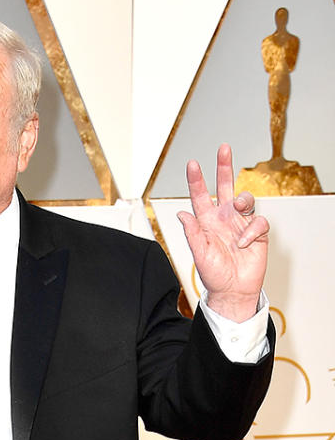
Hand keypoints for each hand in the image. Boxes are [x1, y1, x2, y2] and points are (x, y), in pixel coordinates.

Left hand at [177, 144, 268, 321]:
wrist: (233, 291)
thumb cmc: (214, 276)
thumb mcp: (200, 254)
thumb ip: (193, 233)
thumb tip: (182, 214)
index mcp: (206, 222)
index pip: (200, 197)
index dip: (196, 181)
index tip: (192, 164)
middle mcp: (223, 219)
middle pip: (225, 187)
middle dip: (224, 167)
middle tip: (223, 147)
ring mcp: (240, 224)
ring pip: (245, 198)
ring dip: (243, 199)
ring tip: (239, 208)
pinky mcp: (257, 232)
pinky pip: (258, 221)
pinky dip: (252, 230)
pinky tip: (244, 243)